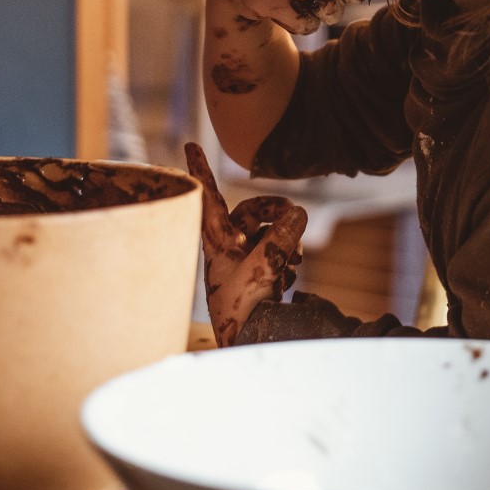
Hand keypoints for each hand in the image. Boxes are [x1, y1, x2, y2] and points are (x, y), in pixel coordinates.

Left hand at [184, 143, 306, 346]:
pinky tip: (287, 281)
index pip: (209, 197)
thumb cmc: (244, 310)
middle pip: (251, 213)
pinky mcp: (259, 279)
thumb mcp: (264, 267)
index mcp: (217, 243)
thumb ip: (282, 237)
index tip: (190, 143)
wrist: (249, 346)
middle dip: (275, 213)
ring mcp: (244, 264)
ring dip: (287, 243)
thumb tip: (298, 213)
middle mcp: (228, 250)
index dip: (201, 169)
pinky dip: (287, 263)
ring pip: (270, 235)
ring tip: (290, 263)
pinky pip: (279, 257)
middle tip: (296, 216)